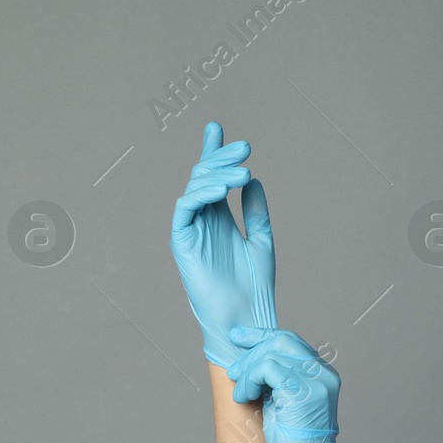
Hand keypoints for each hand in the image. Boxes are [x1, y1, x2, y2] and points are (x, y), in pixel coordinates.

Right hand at [169, 120, 277, 367]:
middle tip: (245, 147)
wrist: (245, 316)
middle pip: (203, 176)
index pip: (212, 178)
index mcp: (219, 218)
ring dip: (218, 174)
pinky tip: (222, 188)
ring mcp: (191, 229)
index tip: (217, 127)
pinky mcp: (182, 241)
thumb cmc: (254, 286)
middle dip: (221, 157)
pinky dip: (201, 193)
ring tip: (243, 172)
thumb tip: (251, 180)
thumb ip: (255, 210)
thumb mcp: (261, 239)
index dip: (213, 151)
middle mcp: (202, 220)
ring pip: (194, 188)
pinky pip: (185, 208)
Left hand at [225, 325, 340, 442]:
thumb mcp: (284, 402)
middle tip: (233, 372)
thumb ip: (277, 378)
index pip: (291, 341)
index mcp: (323, 374)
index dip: (262, 336)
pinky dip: (250, 379)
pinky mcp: (302, 392)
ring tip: (241, 392)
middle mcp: (323, 374)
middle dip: (250, 351)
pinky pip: (267, 368)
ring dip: (247, 371)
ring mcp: (316, 381)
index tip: (239, 338)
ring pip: (271, 354)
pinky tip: (244, 396)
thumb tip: (252, 358)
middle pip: (281, 341)